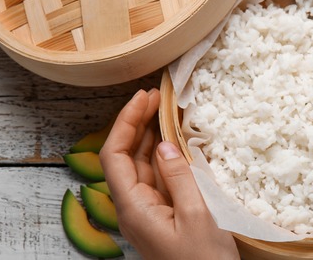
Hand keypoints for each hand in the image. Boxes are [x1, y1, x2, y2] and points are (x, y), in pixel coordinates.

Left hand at [99, 89, 238, 259]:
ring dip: (151, 137)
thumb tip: (165, 144)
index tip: (144, 97)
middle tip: (157, 96)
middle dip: (137, 123)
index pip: (114, 156)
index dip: (126, 122)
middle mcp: (134, 209)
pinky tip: (175, 142)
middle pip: (125, 157)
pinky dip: (164, 156)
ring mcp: (148, 213)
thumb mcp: (197, 215)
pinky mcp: (162, 216)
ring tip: (165, 110)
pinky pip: (157, 179)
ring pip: (141, 166)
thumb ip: (179, 177)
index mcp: (134, 209)